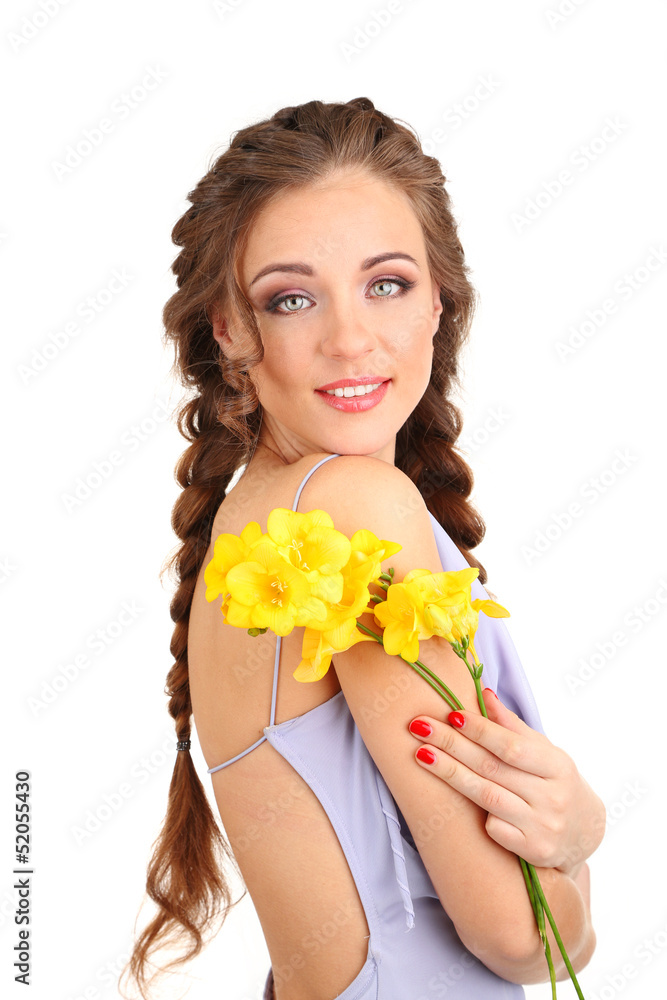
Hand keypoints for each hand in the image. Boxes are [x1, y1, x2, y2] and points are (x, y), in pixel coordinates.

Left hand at [407, 688, 605, 875]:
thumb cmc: (554, 782)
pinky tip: (454, 803)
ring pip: (486, 797)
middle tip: (419, 727)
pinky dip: (476, 813)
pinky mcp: (532, 851)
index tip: (451, 715)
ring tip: (420, 754)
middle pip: (492, 768)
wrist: (584, 834)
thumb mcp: (544, 752)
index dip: (480, 730)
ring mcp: (543, 827)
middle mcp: (553, 798)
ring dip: (450, 774)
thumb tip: (484, 692)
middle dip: (452, 745)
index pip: (512, 746)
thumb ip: (513, 726)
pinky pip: (494, 829)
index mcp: (558, 767)